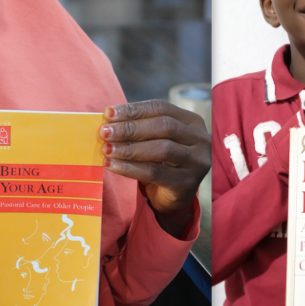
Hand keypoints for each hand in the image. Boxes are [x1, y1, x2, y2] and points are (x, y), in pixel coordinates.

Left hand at [100, 101, 209, 234]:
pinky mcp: (187, 183)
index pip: (161, 108)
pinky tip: (112, 165)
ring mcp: (197, 162)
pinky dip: (130, 168)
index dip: (133, 109)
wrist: (172, 197)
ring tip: (106, 149)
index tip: (108, 113)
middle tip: (104, 132)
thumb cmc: (159, 163)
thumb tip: (107, 120)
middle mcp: (200, 139)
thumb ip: (137, 128)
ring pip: (161, 149)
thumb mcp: (153, 140)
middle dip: (130, 128)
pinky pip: (155, 173)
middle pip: (163, 126)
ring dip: (129, 148)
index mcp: (192, 121)